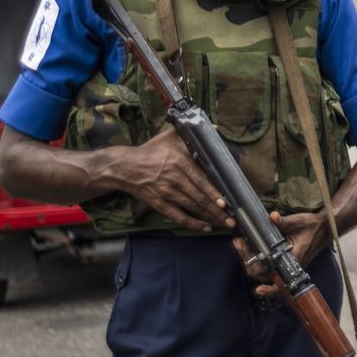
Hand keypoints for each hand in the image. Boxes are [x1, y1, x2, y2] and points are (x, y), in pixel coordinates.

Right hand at [114, 127, 233, 232]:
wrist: (124, 167)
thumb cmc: (150, 151)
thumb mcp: (170, 137)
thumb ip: (190, 132)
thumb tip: (214, 128)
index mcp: (180, 163)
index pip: (201, 181)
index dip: (214, 194)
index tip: (226, 203)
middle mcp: (174, 180)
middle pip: (199, 198)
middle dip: (217, 210)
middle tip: (232, 219)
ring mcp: (166, 193)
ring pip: (192, 208)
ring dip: (209, 217)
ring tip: (223, 224)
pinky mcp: (159, 204)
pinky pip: (178, 217)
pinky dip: (192, 224)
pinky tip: (204, 228)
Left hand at [235, 211, 327, 298]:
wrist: (321, 228)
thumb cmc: (312, 227)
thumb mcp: (300, 222)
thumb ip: (285, 222)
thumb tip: (273, 217)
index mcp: (294, 260)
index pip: (279, 277)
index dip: (269, 287)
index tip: (259, 289)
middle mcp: (288, 267)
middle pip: (263, 274)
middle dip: (249, 260)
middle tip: (239, 243)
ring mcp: (284, 265)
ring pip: (262, 272)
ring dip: (249, 261)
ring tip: (240, 244)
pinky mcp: (280, 261)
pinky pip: (266, 268)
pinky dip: (256, 265)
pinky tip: (247, 256)